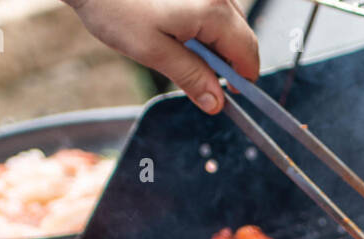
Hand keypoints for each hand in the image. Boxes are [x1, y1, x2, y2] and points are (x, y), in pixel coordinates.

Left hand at [65, 0, 258, 114]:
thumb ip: (191, 78)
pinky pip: (214, 10)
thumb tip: (216, 103)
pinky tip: (176, 30)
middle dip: (225, 61)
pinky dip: (203, 27)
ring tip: (179, 49)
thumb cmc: (115, 7)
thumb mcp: (153, 52)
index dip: (242, 79)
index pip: (248, 53)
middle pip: (241, 37)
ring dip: (213, 44)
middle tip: (196, 75)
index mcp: (213, 11)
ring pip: (229, 24)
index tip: (229, 95)